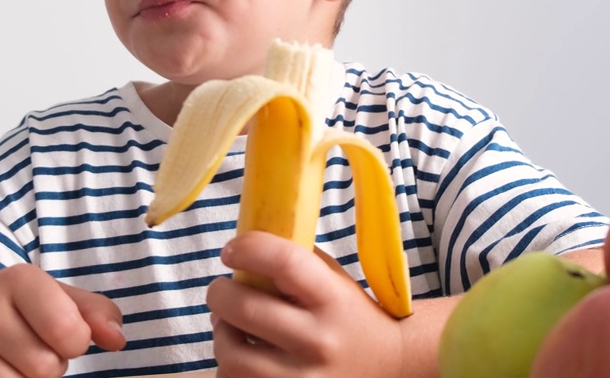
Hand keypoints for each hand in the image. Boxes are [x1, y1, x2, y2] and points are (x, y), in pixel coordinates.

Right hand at [0, 263, 125, 376]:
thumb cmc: (18, 312)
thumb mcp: (58, 299)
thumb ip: (96, 313)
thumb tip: (117, 339)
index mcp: (18, 279)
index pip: (68, 332)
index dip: (75, 343)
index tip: (60, 333)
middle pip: (46, 367)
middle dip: (50, 366)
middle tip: (31, 349)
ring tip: (12, 362)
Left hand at [206, 232, 403, 377]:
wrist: (389, 365)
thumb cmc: (353, 317)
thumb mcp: (335, 281)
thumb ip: (297, 260)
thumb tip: (248, 243)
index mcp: (332, 299)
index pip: (285, 261)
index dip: (249, 248)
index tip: (232, 250)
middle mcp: (318, 340)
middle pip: (245, 307)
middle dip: (220, 292)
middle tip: (222, 289)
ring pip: (232, 355)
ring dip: (221, 335)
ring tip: (229, 326)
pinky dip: (229, 368)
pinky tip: (243, 356)